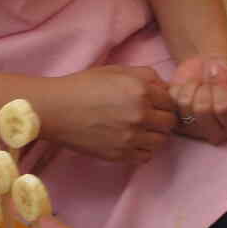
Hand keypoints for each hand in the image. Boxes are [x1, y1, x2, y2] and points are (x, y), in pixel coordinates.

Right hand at [42, 65, 176, 162]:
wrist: (55, 110)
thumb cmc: (82, 86)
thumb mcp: (115, 71)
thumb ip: (145, 75)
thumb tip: (165, 87)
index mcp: (141, 90)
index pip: (171, 101)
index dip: (164, 102)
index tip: (156, 104)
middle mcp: (140, 115)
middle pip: (170, 123)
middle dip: (162, 119)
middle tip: (149, 117)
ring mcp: (131, 137)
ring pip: (160, 141)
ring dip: (154, 135)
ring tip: (139, 130)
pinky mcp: (120, 154)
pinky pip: (146, 156)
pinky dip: (143, 150)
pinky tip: (131, 141)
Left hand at [169, 55, 226, 144]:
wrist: (204, 71)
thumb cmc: (225, 75)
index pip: (223, 106)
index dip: (219, 85)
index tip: (222, 73)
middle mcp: (219, 134)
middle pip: (203, 108)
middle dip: (205, 85)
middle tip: (210, 79)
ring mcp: (197, 132)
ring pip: (186, 104)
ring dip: (192, 85)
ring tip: (200, 84)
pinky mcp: (178, 125)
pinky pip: (172, 102)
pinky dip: (179, 88)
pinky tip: (187, 89)